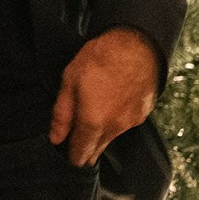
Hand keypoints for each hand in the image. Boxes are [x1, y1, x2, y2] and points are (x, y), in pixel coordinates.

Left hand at [49, 27, 159, 166]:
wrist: (136, 43)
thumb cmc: (102, 56)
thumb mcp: (70, 78)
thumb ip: (62, 113)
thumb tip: (56, 138)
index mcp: (93, 122)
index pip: (79, 156)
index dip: (70, 154)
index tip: (66, 145)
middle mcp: (113, 128)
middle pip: (96, 152)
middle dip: (85, 145)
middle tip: (79, 124)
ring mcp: (130, 122)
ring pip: (111, 138)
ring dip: (102, 130)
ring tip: (99, 103)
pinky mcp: (143, 114)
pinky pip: (125, 125)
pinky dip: (118, 119)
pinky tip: (115, 100)